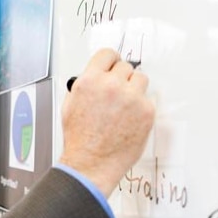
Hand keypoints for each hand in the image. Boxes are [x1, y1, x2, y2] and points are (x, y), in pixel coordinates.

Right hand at [58, 48, 154, 197]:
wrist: (91, 163)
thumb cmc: (80, 140)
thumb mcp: (70, 105)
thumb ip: (84, 86)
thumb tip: (95, 77)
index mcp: (89, 81)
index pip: (107, 54)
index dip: (110, 61)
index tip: (112, 65)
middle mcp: (111, 85)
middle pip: (125, 66)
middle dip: (121, 78)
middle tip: (116, 93)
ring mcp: (131, 98)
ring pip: (140, 79)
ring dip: (134, 89)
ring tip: (124, 105)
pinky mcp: (146, 111)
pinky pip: (147, 100)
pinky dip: (140, 107)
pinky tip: (129, 120)